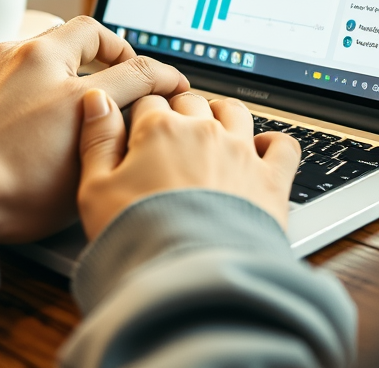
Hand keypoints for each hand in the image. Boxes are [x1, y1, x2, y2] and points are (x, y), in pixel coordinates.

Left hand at [0, 16, 188, 243]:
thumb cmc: (7, 190)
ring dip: (73, 56)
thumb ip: (113, 135)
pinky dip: (39, 71)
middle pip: (87, 32)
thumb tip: (130, 120)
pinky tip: (40, 101)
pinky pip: (17, 60)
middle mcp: (30, 59)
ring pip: (48, 41)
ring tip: (85, 84)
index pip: (133, 68)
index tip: (174, 84)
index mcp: (63, 79)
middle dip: (115, 48)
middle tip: (128, 69)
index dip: (163, 77)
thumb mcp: (80, 169)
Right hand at [77, 90, 300, 240]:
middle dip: (180, 113)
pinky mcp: (271, 179)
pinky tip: (261, 152)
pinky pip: (283, 144)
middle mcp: (203, 132)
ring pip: (235, 112)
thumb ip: (97, 139)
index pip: (149, 102)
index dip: (141, 116)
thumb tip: (96, 99)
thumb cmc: (139, 237)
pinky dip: (273, 143)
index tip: (139, 133)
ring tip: (212, 133)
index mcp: (159, 130)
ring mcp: (241, 152)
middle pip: (192, 102)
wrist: (191, 279)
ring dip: (222, 116)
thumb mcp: (95, 190)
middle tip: (171, 137)